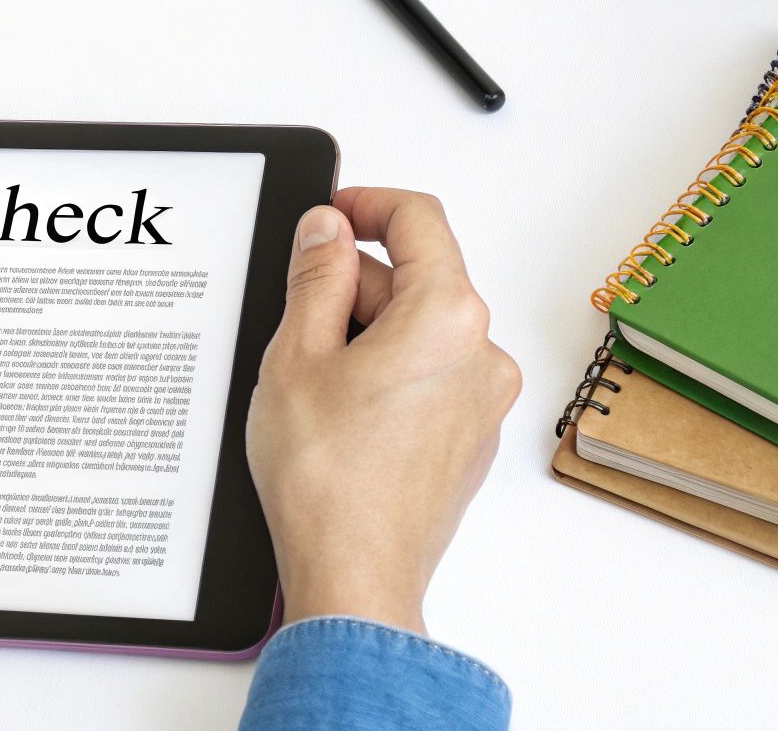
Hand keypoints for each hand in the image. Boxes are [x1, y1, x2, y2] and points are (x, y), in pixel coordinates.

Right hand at [246, 188, 519, 634]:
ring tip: (311, 386)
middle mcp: (482, 354)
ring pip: (420, 331)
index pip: (418, 219)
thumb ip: (316, 275)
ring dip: (366, 336)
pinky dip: (387, 375)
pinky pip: (430, 377)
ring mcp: (483, 401)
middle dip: (353, 286)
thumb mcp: (296, 354)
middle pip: (417, 279)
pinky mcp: (470, 438)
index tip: (332, 212)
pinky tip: (339, 415)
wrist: (354, 574)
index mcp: (448, 317)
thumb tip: (326, 230)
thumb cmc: (328, 480)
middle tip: (295, 324)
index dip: (367, 203)